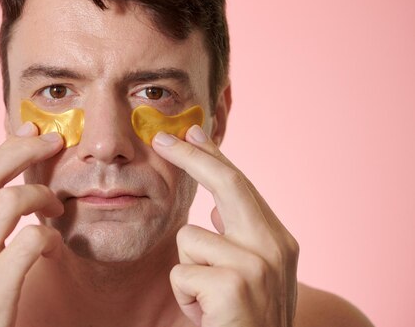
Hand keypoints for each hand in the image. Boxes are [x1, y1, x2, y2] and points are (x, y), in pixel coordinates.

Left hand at [152, 125, 298, 326]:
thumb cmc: (246, 322)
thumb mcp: (251, 278)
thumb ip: (238, 242)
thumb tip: (215, 211)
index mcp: (278, 241)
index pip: (241, 186)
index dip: (214, 157)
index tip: (193, 132)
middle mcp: (275, 246)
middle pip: (227, 183)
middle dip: (192, 157)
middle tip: (162, 138)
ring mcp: (257, 265)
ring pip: (189, 239)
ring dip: (188, 273)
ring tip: (209, 302)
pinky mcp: (233, 286)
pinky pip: (181, 273)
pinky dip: (185, 297)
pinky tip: (207, 316)